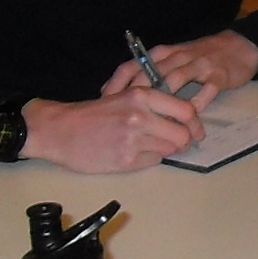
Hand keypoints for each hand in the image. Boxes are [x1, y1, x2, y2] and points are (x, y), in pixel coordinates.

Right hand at [22, 87, 202, 171]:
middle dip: (184, 142)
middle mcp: (140, 116)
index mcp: (141, 96)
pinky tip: (132, 153)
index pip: (185, 111)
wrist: (61, 130)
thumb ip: (152, 105)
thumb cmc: (93, 114)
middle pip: (182, 135)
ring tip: (146, 145)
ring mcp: (134, 140)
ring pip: (169, 150)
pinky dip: (148, 160)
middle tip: (178, 144)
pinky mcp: (126, 160)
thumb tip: (182, 120)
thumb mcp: (123, 97)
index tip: (196, 132)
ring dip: (163, 150)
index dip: (195, 124)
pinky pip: (152, 162)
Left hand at [100, 31, 257, 107]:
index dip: (117, 82)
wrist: (238, 47)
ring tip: (154, 121)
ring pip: (176, 80)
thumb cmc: (200, 58)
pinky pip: (206, 90)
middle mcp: (177, 57)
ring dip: (164, 101)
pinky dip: (196, 103)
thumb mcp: (173, 60)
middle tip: (125, 117)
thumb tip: (121, 96)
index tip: (105, 100)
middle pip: (151, 75)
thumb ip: (151, 75)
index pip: (133, 65)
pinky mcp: (218, 75)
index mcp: (162, 54)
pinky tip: (188, 118)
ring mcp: (199, 65)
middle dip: (135, 96)